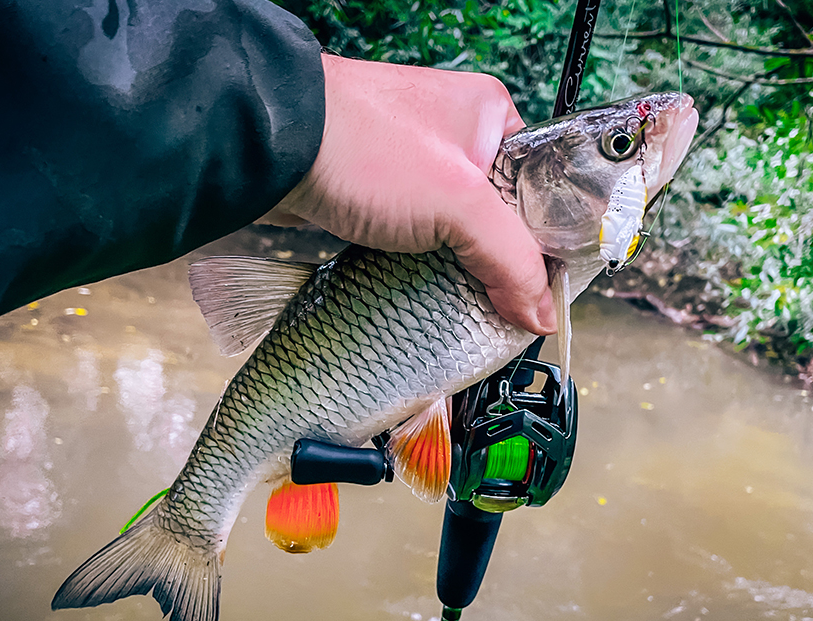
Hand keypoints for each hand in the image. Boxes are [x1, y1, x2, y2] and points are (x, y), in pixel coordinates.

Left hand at [266, 55, 555, 335]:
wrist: (270, 148)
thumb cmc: (368, 149)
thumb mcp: (460, 204)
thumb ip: (510, 259)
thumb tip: (541, 314)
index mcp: (491, 115)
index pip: (539, 188)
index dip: (543, 242)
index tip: (541, 291)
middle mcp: (455, 132)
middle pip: (497, 215)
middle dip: (495, 261)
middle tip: (500, 305)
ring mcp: (413, 161)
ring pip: (454, 229)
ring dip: (455, 267)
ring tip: (461, 305)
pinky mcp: (377, 188)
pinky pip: (415, 235)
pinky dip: (419, 263)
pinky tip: (421, 289)